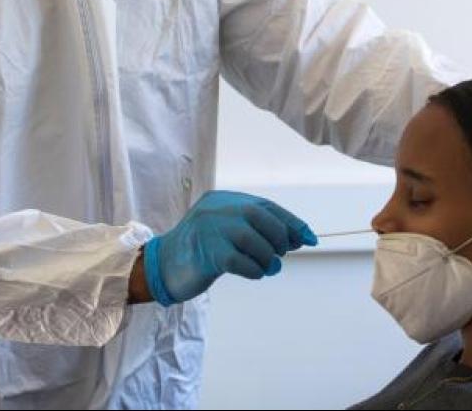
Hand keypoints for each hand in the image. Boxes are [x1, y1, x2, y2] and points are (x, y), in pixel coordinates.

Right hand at [143, 190, 316, 304]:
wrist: (162, 267)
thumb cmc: (201, 252)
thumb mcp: (227, 232)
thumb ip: (257, 230)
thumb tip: (299, 238)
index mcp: (223, 199)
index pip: (266, 206)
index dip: (291, 223)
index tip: (309, 238)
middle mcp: (216, 209)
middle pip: (262, 217)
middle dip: (280, 238)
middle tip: (280, 255)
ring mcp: (209, 229)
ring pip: (254, 239)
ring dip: (268, 258)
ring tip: (266, 267)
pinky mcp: (206, 253)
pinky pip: (242, 261)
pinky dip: (256, 270)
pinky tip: (254, 273)